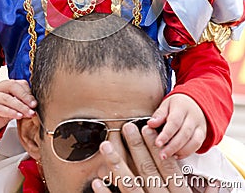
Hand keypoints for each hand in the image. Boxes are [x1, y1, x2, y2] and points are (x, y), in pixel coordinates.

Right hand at [0, 79, 36, 135]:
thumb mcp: (8, 109)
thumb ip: (18, 106)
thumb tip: (32, 107)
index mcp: (2, 85)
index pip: (17, 83)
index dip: (28, 92)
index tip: (35, 102)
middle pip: (12, 86)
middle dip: (25, 96)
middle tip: (34, 105)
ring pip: (7, 98)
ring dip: (20, 106)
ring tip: (28, 113)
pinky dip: (10, 112)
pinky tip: (18, 116)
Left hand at [91, 124, 218, 192]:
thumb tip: (215, 183)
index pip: (167, 167)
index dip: (155, 147)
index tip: (146, 129)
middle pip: (148, 171)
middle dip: (136, 147)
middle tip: (126, 128)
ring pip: (130, 185)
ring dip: (116, 165)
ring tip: (106, 147)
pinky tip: (97, 181)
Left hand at [147, 93, 206, 158]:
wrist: (193, 103)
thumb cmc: (177, 105)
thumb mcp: (166, 104)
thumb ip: (159, 115)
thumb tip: (150, 124)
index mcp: (182, 107)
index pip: (174, 122)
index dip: (166, 134)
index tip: (158, 143)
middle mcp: (193, 117)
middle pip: (184, 133)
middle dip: (172, 146)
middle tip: (162, 155)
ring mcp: (199, 126)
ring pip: (193, 141)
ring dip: (180, 151)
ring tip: (168, 155)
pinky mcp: (203, 134)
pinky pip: (197, 145)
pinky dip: (187, 152)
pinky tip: (176, 155)